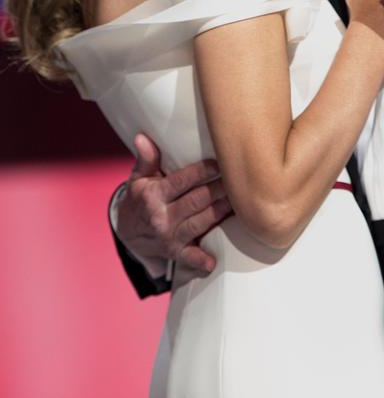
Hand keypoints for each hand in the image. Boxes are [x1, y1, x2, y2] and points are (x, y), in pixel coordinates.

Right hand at [115, 133, 231, 275]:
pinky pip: (189, 257)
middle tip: (238, 178)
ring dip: (221, 212)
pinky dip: (201, 260)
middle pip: (196, 201)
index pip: (182, 181)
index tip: (220, 162)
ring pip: (201, 223)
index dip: (202, 171)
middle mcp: (161, 217)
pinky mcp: (175, 252)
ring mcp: (169, 237)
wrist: (128, 233)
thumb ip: (146, 158)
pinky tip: (213, 260)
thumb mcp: (139, 178)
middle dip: (219, 189)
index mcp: (153, 195)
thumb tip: (142, 137)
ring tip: (240, 201)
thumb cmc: (140, 198)